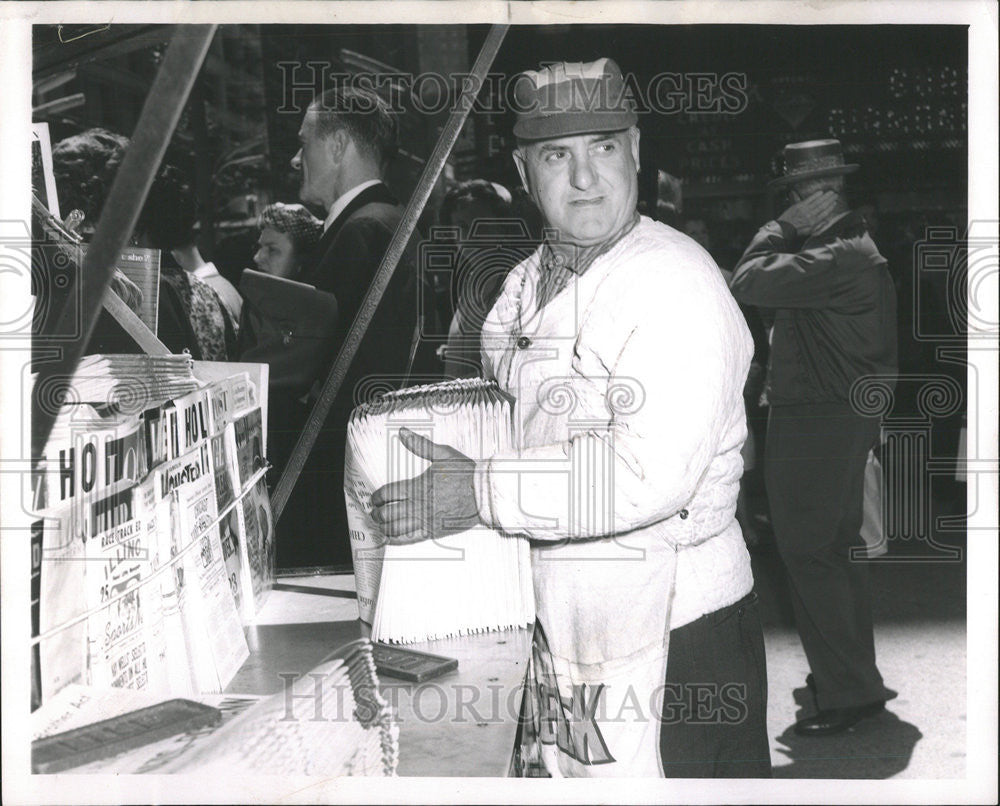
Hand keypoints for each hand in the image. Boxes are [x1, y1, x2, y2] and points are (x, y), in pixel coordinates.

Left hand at [369, 428, 480, 544]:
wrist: (484, 493)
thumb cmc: (465, 473)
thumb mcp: (443, 454)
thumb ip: (420, 445)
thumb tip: (403, 432)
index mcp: (417, 486)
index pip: (387, 494)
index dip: (376, 498)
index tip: (374, 499)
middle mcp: (418, 505)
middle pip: (387, 514)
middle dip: (376, 514)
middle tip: (374, 512)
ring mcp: (425, 520)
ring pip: (395, 529)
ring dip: (383, 527)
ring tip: (380, 524)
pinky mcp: (433, 532)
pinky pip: (409, 539)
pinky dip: (396, 540)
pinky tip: (390, 538)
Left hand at [777, 190, 837, 236]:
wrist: (785, 228)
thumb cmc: (797, 231)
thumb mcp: (810, 232)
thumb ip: (819, 226)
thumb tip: (827, 220)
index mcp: (814, 222)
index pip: (825, 213)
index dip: (831, 207)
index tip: (835, 203)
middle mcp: (811, 215)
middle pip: (823, 206)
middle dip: (830, 200)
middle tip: (835, 195)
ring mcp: (805, 210)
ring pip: (818, 202)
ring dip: (825, 196)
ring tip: (830, 192)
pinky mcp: (799, 205)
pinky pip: (809, 199)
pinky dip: (815, 195)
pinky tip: (820, 192)